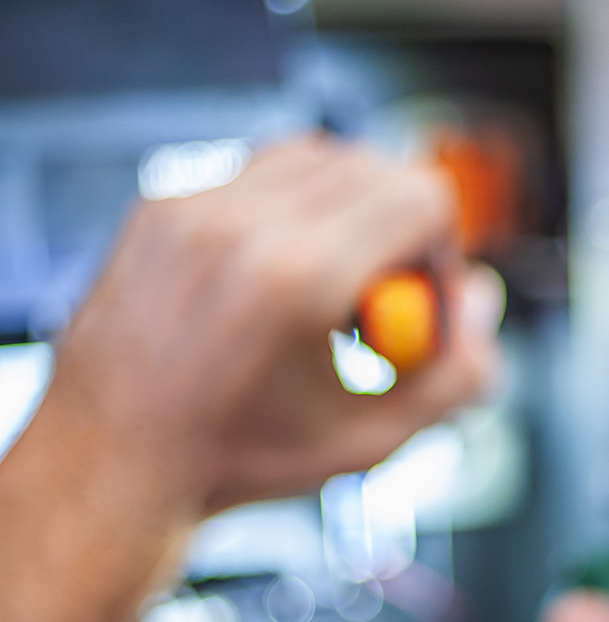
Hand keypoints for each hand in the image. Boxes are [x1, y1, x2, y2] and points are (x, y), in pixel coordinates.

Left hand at [52, 134, 501, 516]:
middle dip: (403, 229)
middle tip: (382, 303)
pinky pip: (258, 176)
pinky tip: (278, 282)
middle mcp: (239, 224)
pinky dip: (291, 213)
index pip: (420, 196)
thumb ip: (451, 379)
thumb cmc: (232, 460)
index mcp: (297, 278)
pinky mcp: (162, 206)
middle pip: (377, 166)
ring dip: (350, 211)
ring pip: (318, 157)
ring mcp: (192, 207)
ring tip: (331, 289)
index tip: (424, 304)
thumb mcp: (368, 440)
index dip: (446, 251)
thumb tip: (484, 313)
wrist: (112, 464)